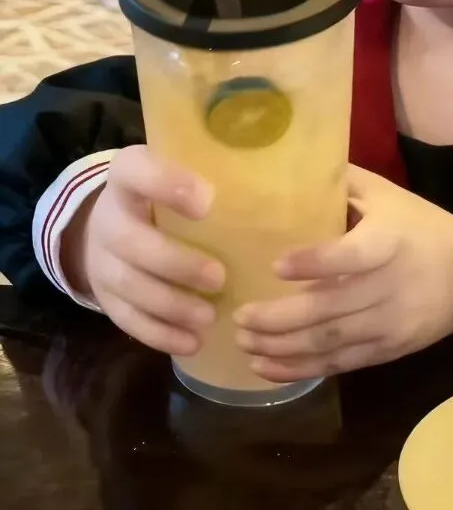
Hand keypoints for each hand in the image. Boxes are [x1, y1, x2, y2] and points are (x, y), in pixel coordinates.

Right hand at [68, 145, 225, 355]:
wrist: (110, 222)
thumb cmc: (167, 192)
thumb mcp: (182, 169)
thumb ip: (219, 171)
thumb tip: (292, 181)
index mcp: (128, 174)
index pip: (136, 171)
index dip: (165, 184)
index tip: (207, 202)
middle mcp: (108, 216)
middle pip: (130, 241)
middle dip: (175, 262)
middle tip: (219, 277)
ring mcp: (100, 259)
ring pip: (128, 284)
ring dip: (170, 305)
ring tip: (209, 317)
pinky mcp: (104, 295)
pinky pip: (126, 318)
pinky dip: (159, 333)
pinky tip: (191, 343)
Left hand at [233, 167, 452, 380]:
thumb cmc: (417, 226)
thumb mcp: (387, 196)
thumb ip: (343, 183)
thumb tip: (290, 162)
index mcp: (392, 240)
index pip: (354, 255)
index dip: (317, 262)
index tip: (276, 265)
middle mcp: (393, 285)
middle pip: (332, 309)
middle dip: (280, 318)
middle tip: (239, 316)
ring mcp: (392, 323)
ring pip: (331, 341)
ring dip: (282, 347)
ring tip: (242, 341)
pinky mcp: (390, 350)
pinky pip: (340, 364)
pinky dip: (301, 368)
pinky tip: (266, 364)